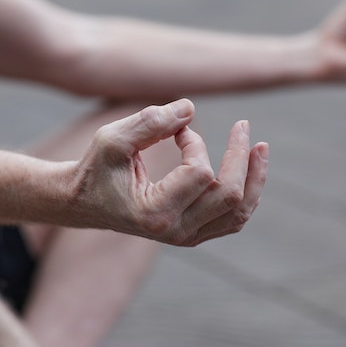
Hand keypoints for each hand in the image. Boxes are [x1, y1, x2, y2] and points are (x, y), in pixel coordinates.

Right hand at [66, 99, 268, 245]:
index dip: (195, 143)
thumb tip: (191, 108)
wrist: (85, 202)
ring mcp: (187, 237)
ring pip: (239, 212)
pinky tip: (248, 171)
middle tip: (243, 124)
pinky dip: (246, 194)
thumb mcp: (113, 139)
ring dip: (254, 178)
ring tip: (260, 148)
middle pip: (229, 196)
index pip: (199, 173)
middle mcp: (175, 232)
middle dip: (241, 156)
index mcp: (155, 214)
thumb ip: (151, 121)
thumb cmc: (97, 168)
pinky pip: (233, 219)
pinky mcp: (193, 234)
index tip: (178, 129)